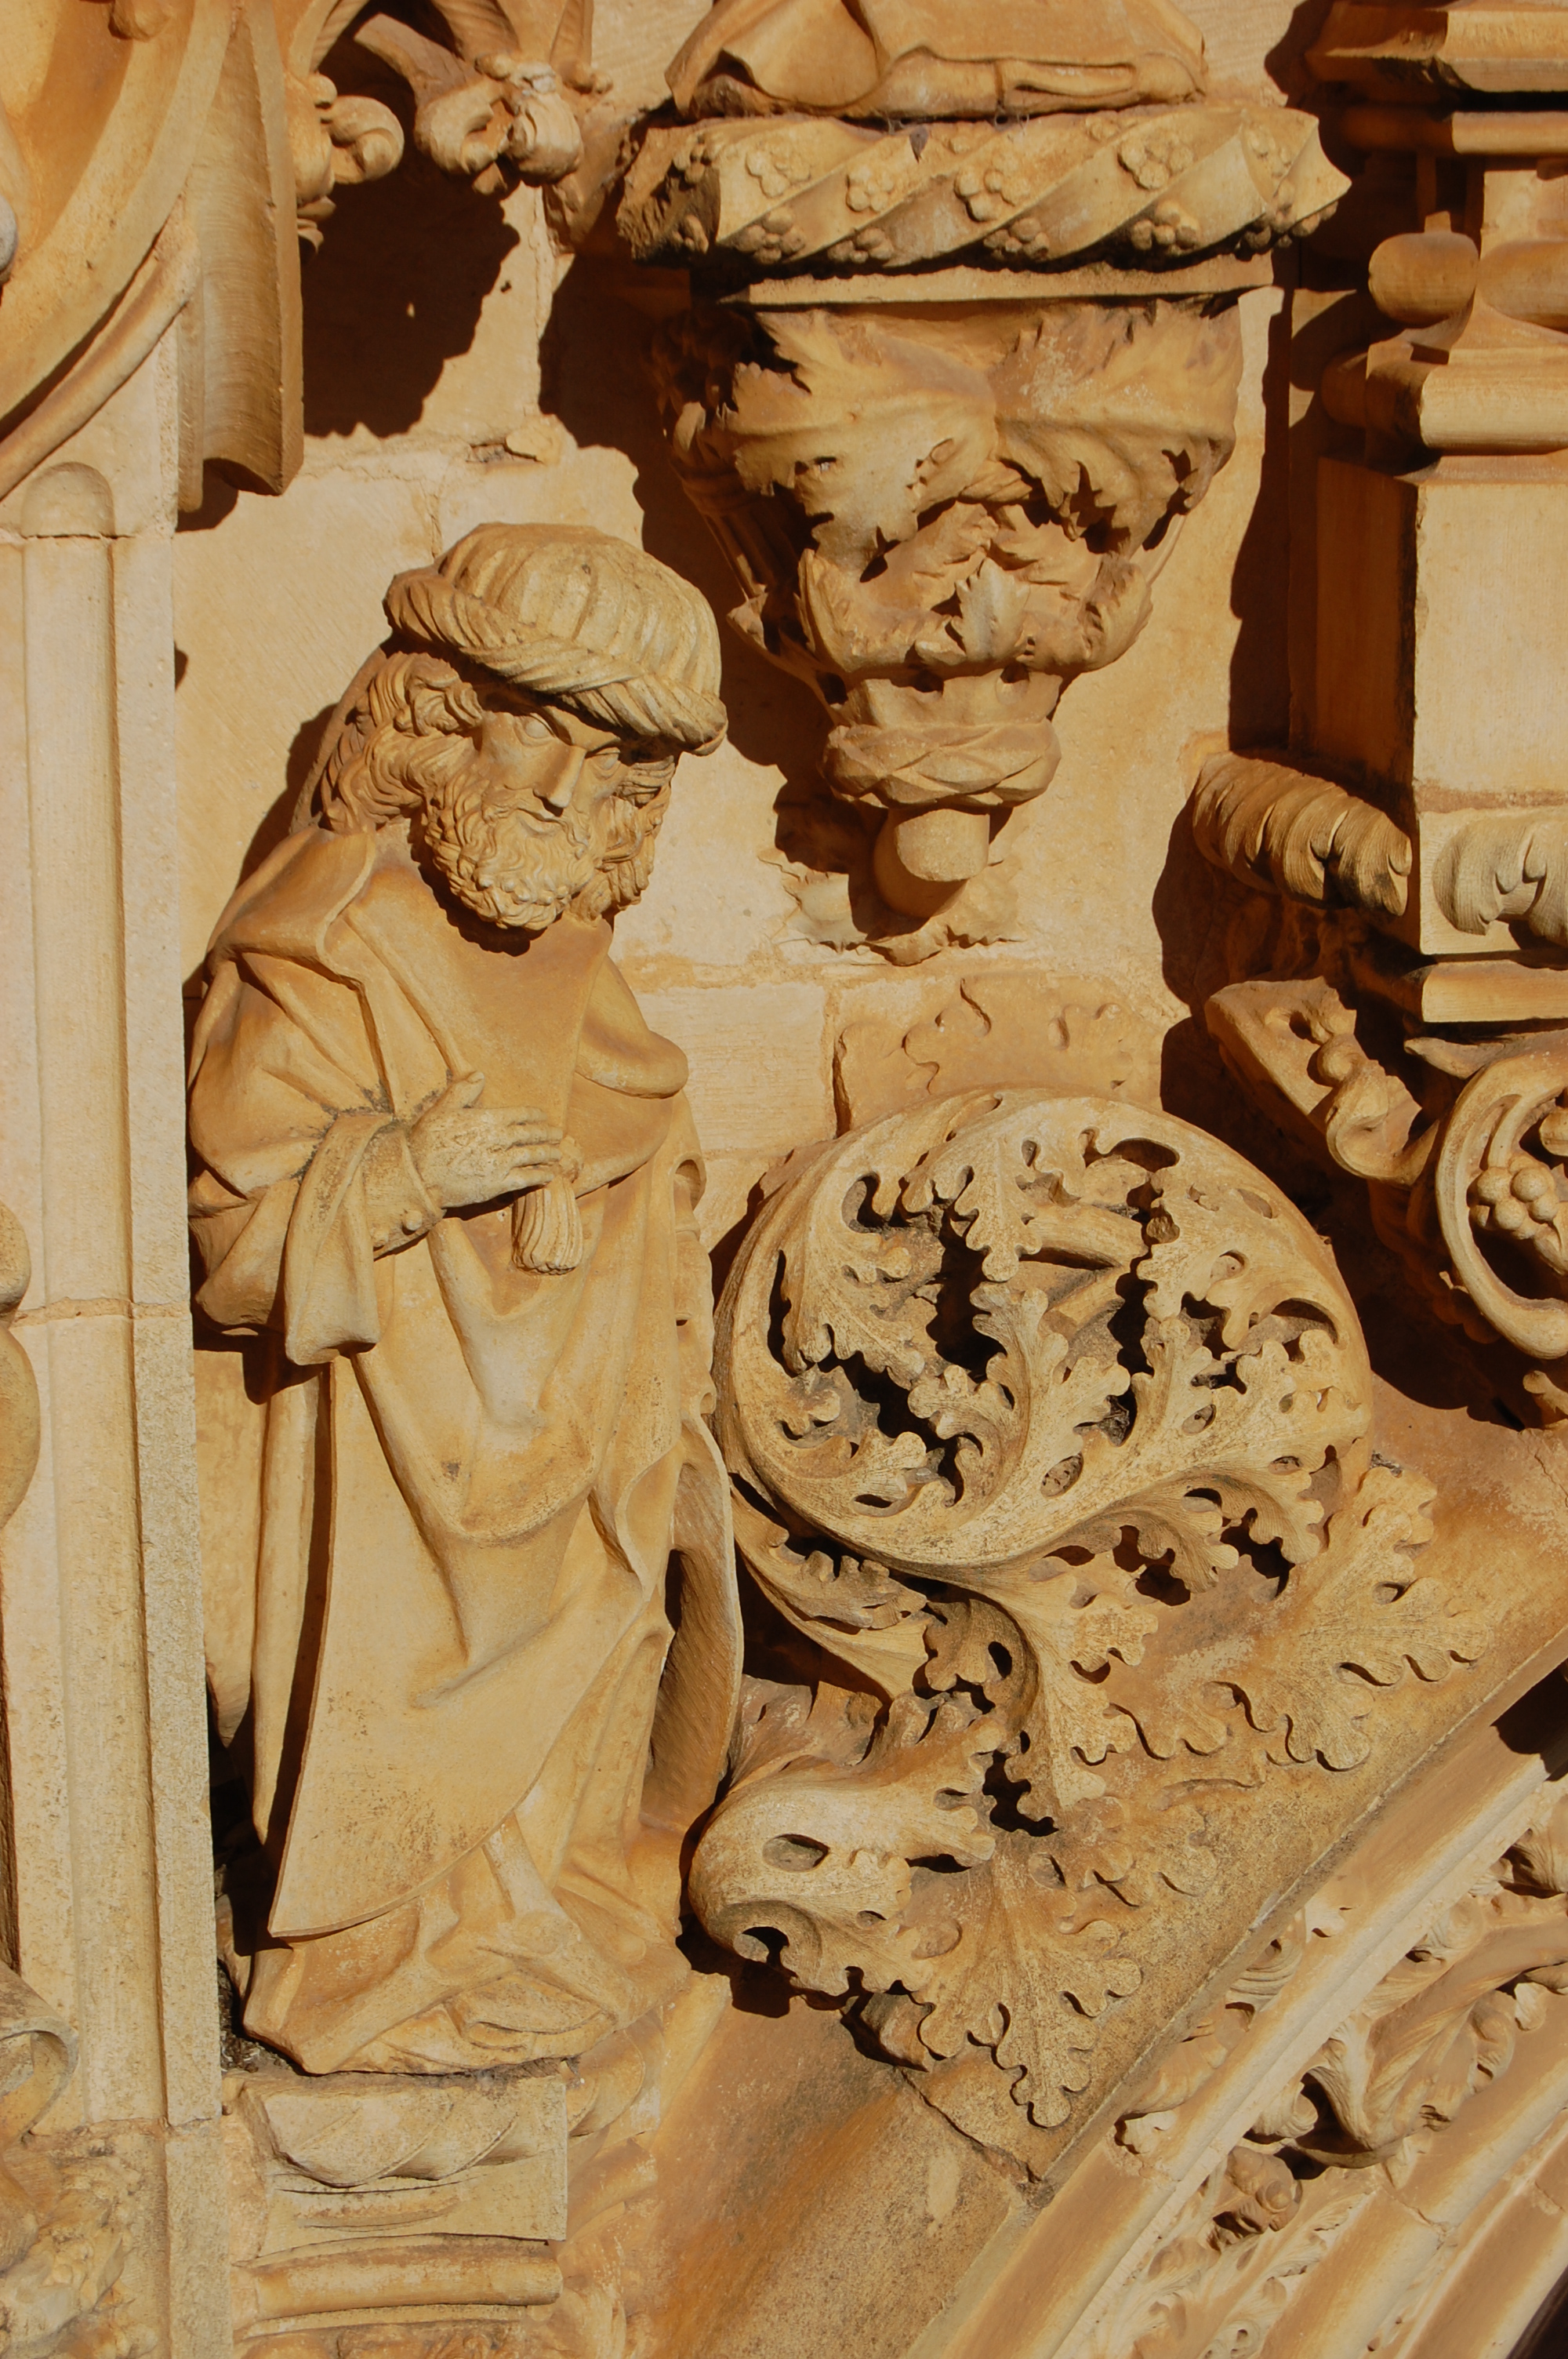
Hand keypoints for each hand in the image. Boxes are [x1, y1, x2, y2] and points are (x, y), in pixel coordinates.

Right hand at [409, 1074, 561, 1209]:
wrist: (419, 1174)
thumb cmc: (427, 1140)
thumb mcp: (442, 1108)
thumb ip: (463, 1090)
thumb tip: (480, 1074)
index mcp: (489, 1119)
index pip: (521, 1114)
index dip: (535, 1115)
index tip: (543, 1116)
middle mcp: (499, 1139)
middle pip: (532, 1135)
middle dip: (547, 1134)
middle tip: (558, 1134)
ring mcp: (501, 1162)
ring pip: (533, 1156)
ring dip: (548, 1154)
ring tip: (557, 1154)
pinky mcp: (498, 1184)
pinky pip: (526, 1178)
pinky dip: (541, 1176)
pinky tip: (549, 1175)